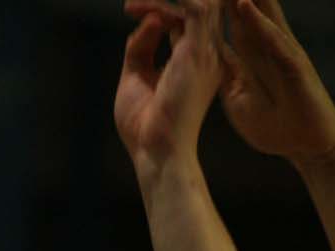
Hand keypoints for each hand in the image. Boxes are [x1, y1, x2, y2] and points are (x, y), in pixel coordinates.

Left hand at [115, 0, 225, 174]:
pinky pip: (196, 7)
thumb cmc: (145, 128)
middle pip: (201, 7)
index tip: (129, 12)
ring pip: (201, 3)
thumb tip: (149, 18)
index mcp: (195, 63)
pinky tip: (143, 5)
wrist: (155, 151)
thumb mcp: (136, 78)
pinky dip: (175, 1)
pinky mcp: (196, 51)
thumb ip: (140, 47)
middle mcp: (206, 55)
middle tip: (128, 7)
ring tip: (130, 6)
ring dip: (161, 2)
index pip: (186, 20)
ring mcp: (205, 52)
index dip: (158, 10)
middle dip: (163, 3)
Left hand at [218, 0, 334, 166]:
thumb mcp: (237, 93)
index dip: (204, 1)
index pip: (223, 13)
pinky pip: (274, 40)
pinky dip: (259, 23)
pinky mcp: (294, 66)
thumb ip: (223, 68)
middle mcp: (265, 40)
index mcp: (248, 48)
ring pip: (258, 10)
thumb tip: (203, 52)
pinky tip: (243, 6)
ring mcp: (281, 50)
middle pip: (240, 3)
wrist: (309, 145)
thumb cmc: (276, 124)